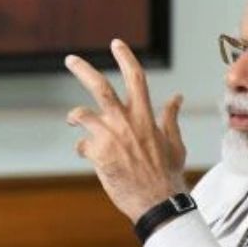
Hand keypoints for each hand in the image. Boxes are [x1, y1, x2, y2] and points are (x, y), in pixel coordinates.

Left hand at [65, 39, 186, 223]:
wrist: (158, 203)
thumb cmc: (168, 175)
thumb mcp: (174, 143)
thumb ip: (170, 118)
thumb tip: (177, 97)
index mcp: (145, 116)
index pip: (136, 77)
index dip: (125, 57)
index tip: (116, 43)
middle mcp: (126, 122)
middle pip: (100, 87)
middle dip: (82, 69)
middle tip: (70, 59)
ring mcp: (110, 137)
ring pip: (81, 114)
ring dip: (75, 116)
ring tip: (73, 120)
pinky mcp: (98, 154)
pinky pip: (82, 145)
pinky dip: (83, 149)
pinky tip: (89, 157)